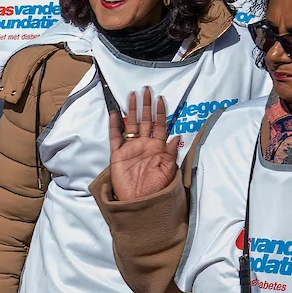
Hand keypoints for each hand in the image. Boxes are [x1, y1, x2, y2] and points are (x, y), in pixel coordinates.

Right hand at [105, 87, 184, 201]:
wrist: (139, 201)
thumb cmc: (156, 189)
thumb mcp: (169, 171)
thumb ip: (172, 153)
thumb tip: (177, 135)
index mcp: (158, 148)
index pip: (161, 125)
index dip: (161, 112)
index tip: (161, 99)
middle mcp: (145, 145)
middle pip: (146, 120)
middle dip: (146, 105)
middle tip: (146, 90)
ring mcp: (131, 148)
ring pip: (131, 124)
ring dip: (132, 110)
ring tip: (132, 95)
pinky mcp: (118, 154)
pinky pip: (115, 137)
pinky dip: (114, 126)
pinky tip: (114, 114)